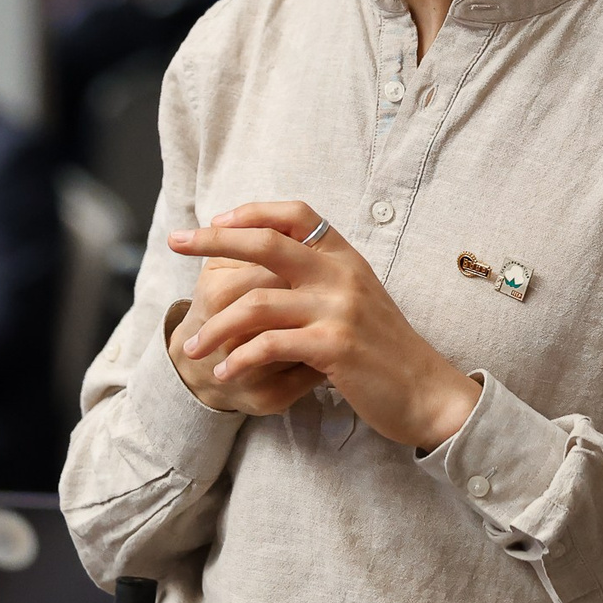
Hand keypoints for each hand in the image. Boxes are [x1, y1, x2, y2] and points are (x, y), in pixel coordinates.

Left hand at [175, 201, 482, 451]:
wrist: (427, 391)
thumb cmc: (385, 350)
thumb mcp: (359, 300)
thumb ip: (322, 280)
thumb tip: (271, 267)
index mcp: (346, 257)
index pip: (296, 213)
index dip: (253, 211)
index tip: (216, 219)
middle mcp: (342, 274)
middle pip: (266, 243)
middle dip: (213, 240)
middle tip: (175, 242)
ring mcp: (338, 309)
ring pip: (257, 303)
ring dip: (215, 326)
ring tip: (192, 346)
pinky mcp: (333, 346)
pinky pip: (270, 345)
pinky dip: (240, 359)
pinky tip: (225, 372)